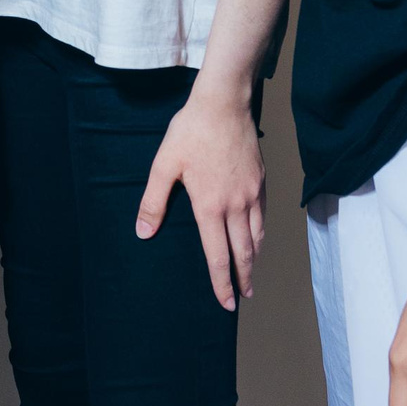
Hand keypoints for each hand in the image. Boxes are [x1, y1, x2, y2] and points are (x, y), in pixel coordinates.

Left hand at [136, 82, 264, 309]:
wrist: (224, 103)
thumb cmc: (191, 132)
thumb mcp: (164, 165)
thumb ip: (154, 202)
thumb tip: (143, 232)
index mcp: (210, 206)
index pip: (218, 256)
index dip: (222, 282)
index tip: (226, 302)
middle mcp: (235, 205)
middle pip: (244, 251)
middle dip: (244, 277)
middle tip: (243, 296)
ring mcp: (252, 193)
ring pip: (257, 235)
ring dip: (254, 257)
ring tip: (250, 271)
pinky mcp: (261, 180)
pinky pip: (263, 215)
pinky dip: (260, 232)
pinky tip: (256, 235)